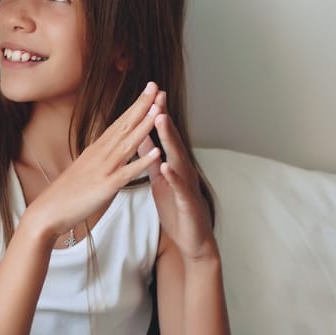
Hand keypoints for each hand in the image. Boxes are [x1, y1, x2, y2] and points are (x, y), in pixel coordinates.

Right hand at [24, 82, 163, 238]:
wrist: (47, 211)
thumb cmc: (66, 194)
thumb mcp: (84, 168)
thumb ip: (98, 157)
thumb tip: (107, 148)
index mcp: (97, 150)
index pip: (119, 122)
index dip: (135, 106)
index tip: (148, 90)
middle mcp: (101, 154)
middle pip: (125, 125)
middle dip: (142, 106)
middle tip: (156, 86)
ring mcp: (103, 169)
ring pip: (128, 143)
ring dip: (144, 125)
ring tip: (159, 108)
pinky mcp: (105, 186)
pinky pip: (127, 172)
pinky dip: (142, 161)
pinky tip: (156, 152)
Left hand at [141, 92, 215, 261]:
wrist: (193, 240)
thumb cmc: (176, 210)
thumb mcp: (160, 180)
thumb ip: (152, 159)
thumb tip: (142, 138)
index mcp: (173, 164)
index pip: (164, 136)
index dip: (157, 115)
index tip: (150, 93)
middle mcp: (183, 170)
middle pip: (172, 139)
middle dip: (164, 117)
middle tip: (156, 95)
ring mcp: (186, 185)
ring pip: (178, 157)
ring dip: (169, 138)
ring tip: (160, 119)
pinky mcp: (187, 202)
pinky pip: (179, 187)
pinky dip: (173, 175)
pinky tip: (166, 165)